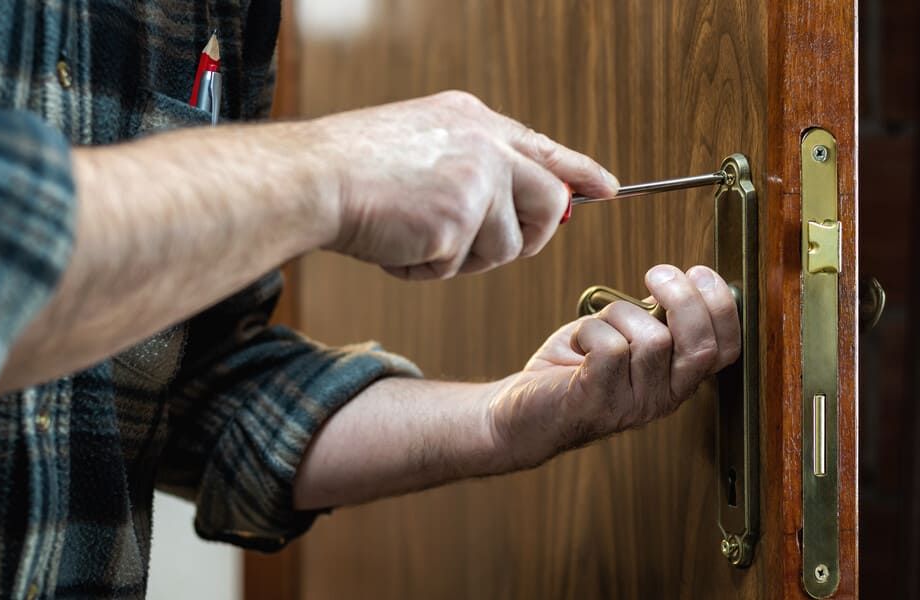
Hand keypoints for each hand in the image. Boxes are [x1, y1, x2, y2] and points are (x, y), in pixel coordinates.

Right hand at [309, 90, 618, 278]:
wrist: (313, 177)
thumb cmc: (353, 167)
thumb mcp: (423, 143)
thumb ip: (476, 165)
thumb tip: (526, 201)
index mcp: (475, 120)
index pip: (543, 148)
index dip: (578, 172)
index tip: (606, 188)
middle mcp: (486, 144)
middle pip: (545, 203)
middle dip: (525, 236)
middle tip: (481, 245)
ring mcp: (477, 181)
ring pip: (502, 248)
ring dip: (460, 257)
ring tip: (413, 235)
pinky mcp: (460, 221)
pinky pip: (457, 268)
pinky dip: (424, 269)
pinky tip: (395, 243)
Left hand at [485, 265, 741, 468]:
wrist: (521, 414)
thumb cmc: (573, 367)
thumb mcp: (625, 337)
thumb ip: (655, 317)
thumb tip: (678, 282)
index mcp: (677, 379)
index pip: (727, 348)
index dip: (722, 305)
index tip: (698, 272)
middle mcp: (664, 398)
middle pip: (700, 344)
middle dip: (683, 297)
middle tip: (656, 274)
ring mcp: (633, 404)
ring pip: (652, 339)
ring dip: (620, 313)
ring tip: (599, 323)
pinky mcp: (599, 401)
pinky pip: (610, 347)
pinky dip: (590, 329)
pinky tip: (578, 341)